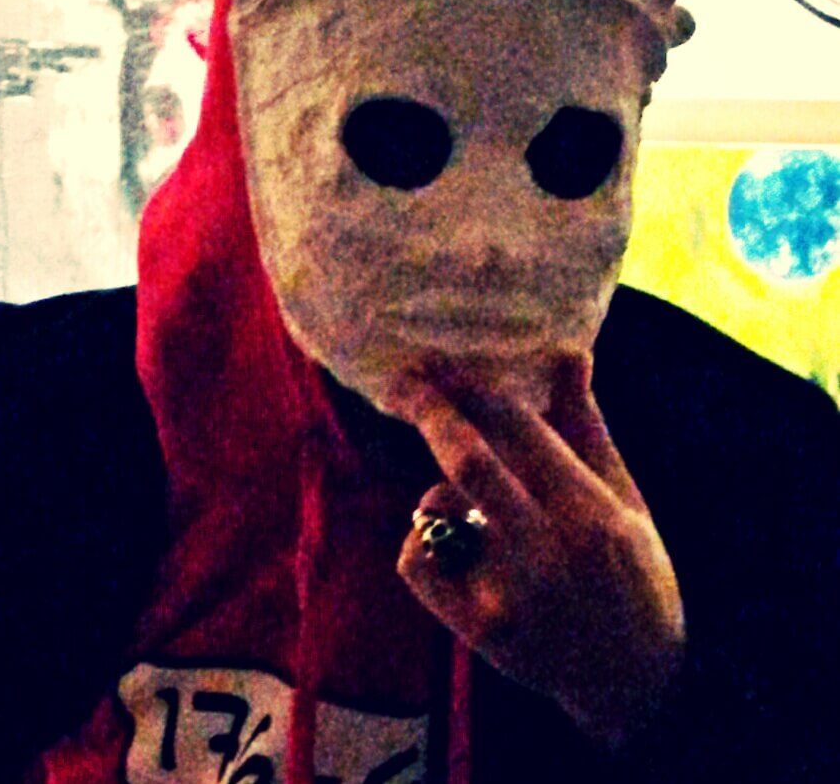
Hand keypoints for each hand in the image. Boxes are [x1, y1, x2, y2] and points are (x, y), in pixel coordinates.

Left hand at [392, 356, 684, 746]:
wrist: (633, 685)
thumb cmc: (635, 578)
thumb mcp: (623, 500)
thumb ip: (586, 427)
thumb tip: (566, 352)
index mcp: (591, 513)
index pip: (519, 429)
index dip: (472, 386)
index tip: (440, 360)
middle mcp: (548, 552)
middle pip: (467, 462)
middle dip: (430, 410)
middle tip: (403, 379)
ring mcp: (506, 595)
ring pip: (437, 508)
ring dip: (442, 490)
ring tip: (477, 509)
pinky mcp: (475, 628)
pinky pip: (417, 558)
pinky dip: (426, 538)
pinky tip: (459, 549)